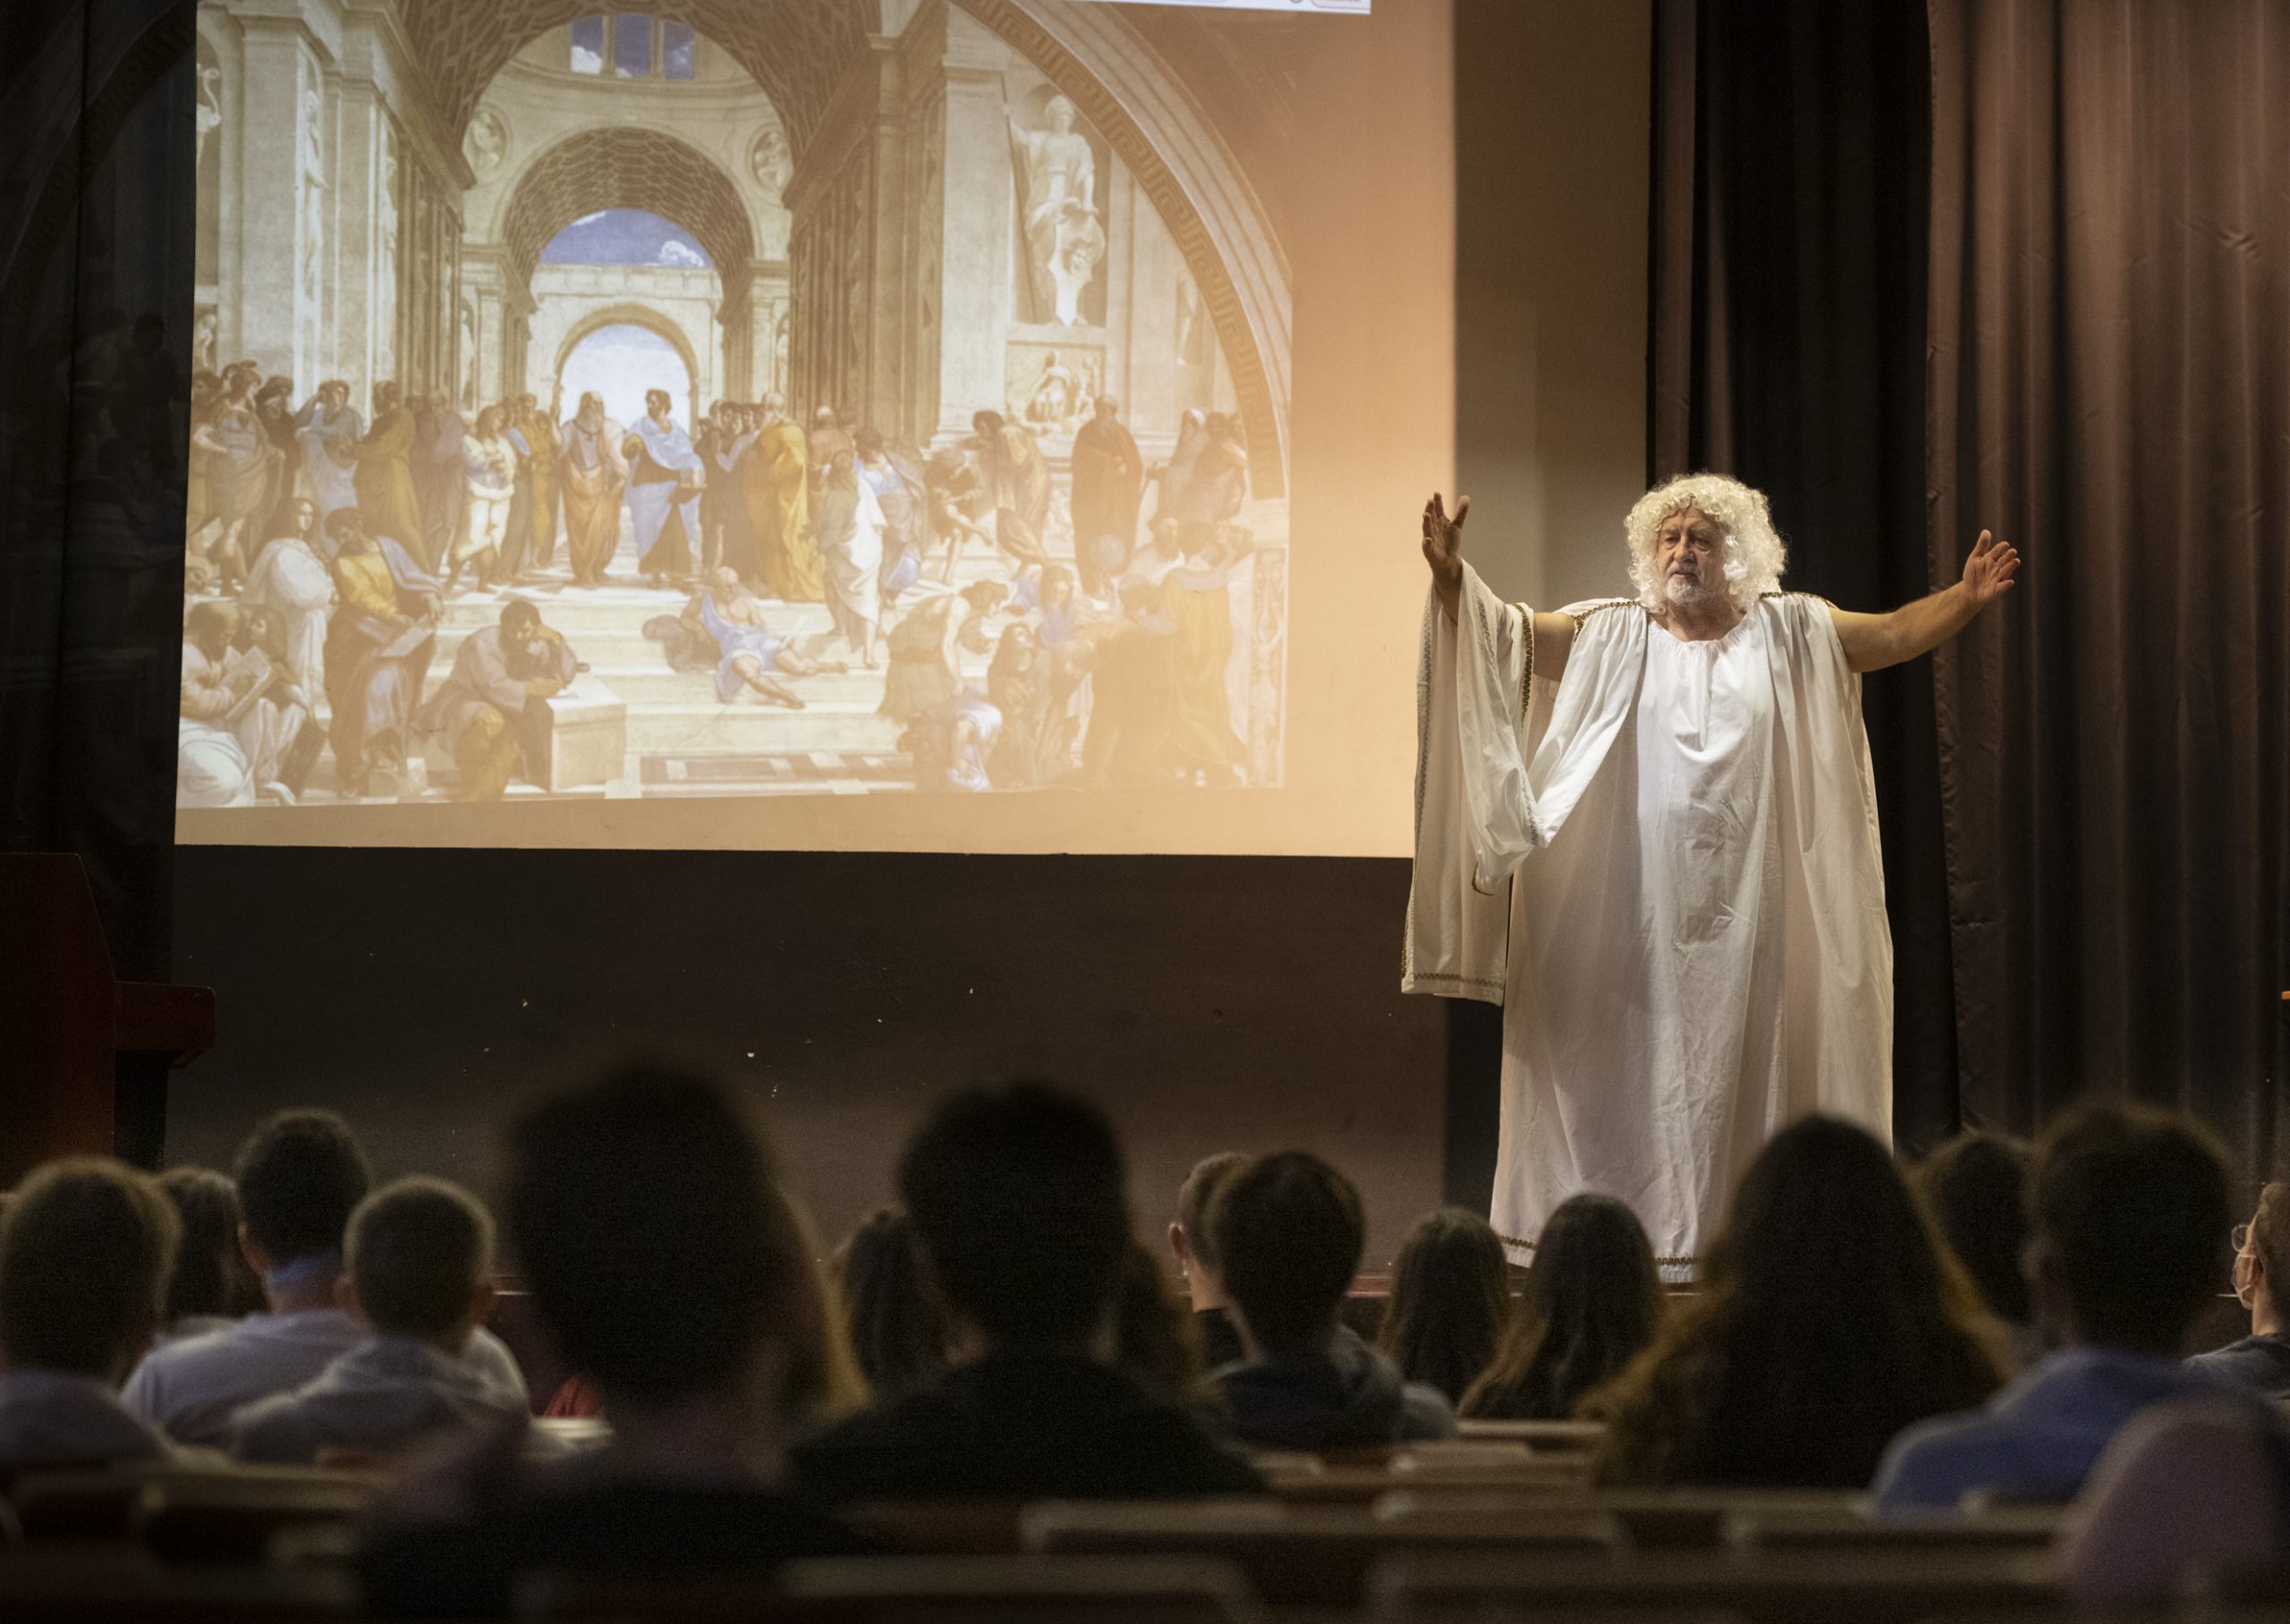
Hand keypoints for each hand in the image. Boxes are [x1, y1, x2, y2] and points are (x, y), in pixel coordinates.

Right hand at [1421, 492, 1467, 608]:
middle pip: (1431, 518)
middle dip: (1430, 509)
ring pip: (1427, 530)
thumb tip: (1466, 497)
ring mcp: (1431, 539)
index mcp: (1439, 522)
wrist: (1447, 560)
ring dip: (1426, 523)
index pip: (1438, 510)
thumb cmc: (1449, 541)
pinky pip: (1427, 547)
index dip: (1437, 502)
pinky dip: (1427, 544)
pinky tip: (1427, 540)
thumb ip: (1461, 512)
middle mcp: (1433, 529)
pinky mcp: (1430, 551)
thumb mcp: (1457, 526)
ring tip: (1426, 515)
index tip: (1437, 494)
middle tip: (1430, 501)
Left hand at [1961, 529, 2020, 606]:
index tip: (2005, 545)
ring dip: (2010, 567)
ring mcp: (1998, 578)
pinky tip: (2009, 581)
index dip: (2001, 548)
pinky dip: (2006, 584)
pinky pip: (2002, 587)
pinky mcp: (1996, 589)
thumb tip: (1986, 531)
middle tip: (2012, 551)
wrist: (1969, 590)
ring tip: (2015, 561)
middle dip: (2008, 556)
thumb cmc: (1973, 573)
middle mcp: (1997, 567)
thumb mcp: (1975, 558)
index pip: (1998, 551)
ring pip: (2006, 571)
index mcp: (1992, 558)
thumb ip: (1981, 546)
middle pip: (2004, 560)